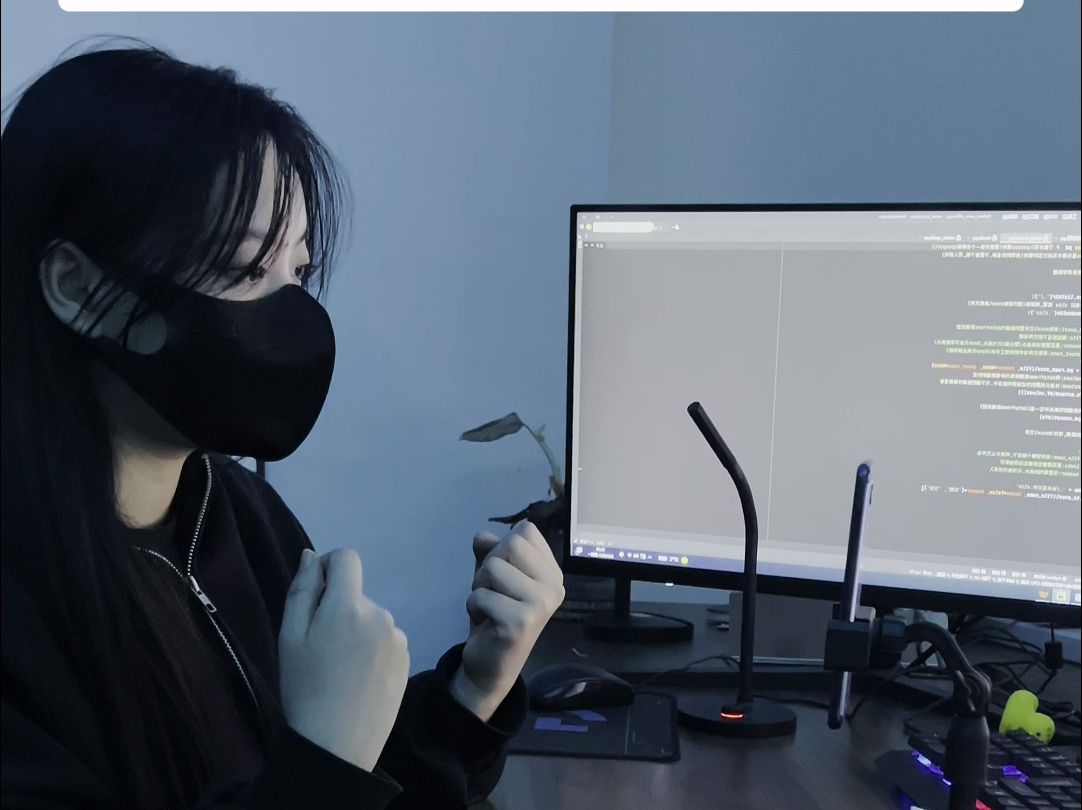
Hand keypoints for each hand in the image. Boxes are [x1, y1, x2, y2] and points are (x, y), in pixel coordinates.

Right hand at [278, 548, 409, 772]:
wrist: (337, 745)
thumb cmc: (305, 688)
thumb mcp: (290, 637)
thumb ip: (302, 591)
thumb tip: (312, 556)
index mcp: (348, 605)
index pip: (346, 558)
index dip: (328, 569)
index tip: (316, 597)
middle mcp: (380, 613)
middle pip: (356, 594)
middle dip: (339, 610)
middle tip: (321, 650)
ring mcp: (398, 637)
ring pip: (371, 618)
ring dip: (357, 631)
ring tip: (341, 669)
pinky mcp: (408, 658)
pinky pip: (385, 639)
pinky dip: (373, 650)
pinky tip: (360, 679)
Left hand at [450, 521, 564, 721]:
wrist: (491, 665)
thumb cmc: (495, 615)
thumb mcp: (491, 576)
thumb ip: (489, 551)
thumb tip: (482, 537)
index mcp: (552, 573)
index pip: (526, 530)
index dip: (503, 546)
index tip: (504, 575)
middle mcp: (554, 586)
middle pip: (512, 543)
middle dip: (489, 565)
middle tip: (494, 592)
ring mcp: (541, 604)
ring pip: (493, 567)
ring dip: (479, 586)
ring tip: (490, 607)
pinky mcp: (520, 622)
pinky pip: (481, 594)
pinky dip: (473, 605)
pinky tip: (486, 622)